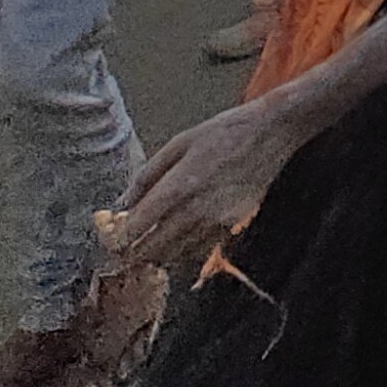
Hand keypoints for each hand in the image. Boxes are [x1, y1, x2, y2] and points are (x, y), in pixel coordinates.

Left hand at [101, 97, 309, 272]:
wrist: (273, 132)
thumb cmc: (225, 131)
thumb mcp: (179, 143)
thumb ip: (148, 175)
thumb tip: (125, 202)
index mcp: (177, 186)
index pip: (137, 227)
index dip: (119, 239)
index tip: (113, 239)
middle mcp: (195, 210)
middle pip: (154, 249)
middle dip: (134, 254)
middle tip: (125, 251)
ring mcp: (216, 221)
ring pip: (176, 255)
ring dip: (158, 255)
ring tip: (148, 248)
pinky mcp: (233, 225)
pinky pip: (200, 249)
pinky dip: (184, 251)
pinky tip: (178, 240)